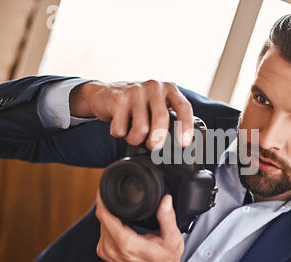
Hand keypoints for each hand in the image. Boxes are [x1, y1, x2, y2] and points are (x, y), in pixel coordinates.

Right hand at [69, 80, 193, 148]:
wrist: (104, 94)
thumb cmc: (137, 105)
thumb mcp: (157, 106)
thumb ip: (169, 118)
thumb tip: (182, 144)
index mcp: (169, 89)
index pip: (183, 107)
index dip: (186, 126)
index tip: (184, 143)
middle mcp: (154, 87)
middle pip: (162, 118)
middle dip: (158, 139)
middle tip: (153, 146)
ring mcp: (136, 91)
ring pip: (141, 128)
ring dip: (135, 138)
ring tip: (132, 133)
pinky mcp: (118, 98)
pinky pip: (121, 129)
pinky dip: (119, 134)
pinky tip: (119, 125)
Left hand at [95, 190, 185, 261]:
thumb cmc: (165, 261)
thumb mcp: (172, 238)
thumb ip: (167, 217)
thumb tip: (165, 200)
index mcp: (126, 244)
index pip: (105, 216)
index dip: (103, 200)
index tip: (105, 189)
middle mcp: (112, 249)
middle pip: (102, 218)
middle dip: (109, 205)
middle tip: (120, 196)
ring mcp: (106, 252)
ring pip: (101, 224)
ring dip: (109, 214)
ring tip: (122, 209)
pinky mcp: (105, 253)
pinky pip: (102, 232)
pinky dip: (109, 223)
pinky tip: (120, 221)